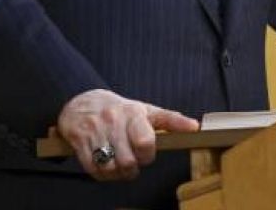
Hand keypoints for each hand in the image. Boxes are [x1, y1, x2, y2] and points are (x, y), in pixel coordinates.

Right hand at [56, 89, 198, 180]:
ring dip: (118, 174)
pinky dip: (102, 174)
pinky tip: (107, 166)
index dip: (148, 154)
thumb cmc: (120, 109)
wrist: (82, 101)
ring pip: (110, 168)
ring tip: (121, 166)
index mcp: (133, 114)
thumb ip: (171, 120)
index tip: (147, 153)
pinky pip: (93, 169)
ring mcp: (95, 133)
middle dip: (133, 168)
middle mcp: (113, 122)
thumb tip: (194, 127)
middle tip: (134, 162)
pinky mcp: (80, 143)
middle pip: (127, 161)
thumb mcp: (146, 110)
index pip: (144, 141)